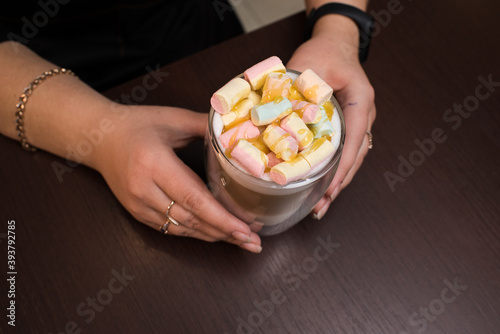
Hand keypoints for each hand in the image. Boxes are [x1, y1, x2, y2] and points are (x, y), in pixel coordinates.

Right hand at [94, 104, 261, 252]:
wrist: (97, 137)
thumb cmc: (136, 124)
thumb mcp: (172, 118)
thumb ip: (205, 126)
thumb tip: (237, 132)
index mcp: (154, 163)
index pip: (193, 198)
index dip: (221, 218)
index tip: (246, 229)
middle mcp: (144, 189)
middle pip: (190, 219)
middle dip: (225, 233)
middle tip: (253, 241)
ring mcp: (138, 204)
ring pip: (181, 229)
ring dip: (213, 236)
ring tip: (241, 241)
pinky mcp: (137, 212)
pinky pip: (170, 229)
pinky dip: (195, 233)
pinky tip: (215, 234)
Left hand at [287, 22, 375, 219]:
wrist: (335, 44)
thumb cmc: (325, 51)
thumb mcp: (309, 65)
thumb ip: (296, 90)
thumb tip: (272, 118)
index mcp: (361, 101)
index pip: (355, 138)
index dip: (342, 165)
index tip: (330, 186)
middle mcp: (365, 115)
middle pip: (356, 155)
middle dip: (339, 182)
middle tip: (321, 205)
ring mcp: (359, 122)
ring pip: (352, 158)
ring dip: (337, 182)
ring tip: (321, 205)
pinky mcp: (347, 127)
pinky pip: (345, 152)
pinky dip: (334, 170)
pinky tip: (322, 185)